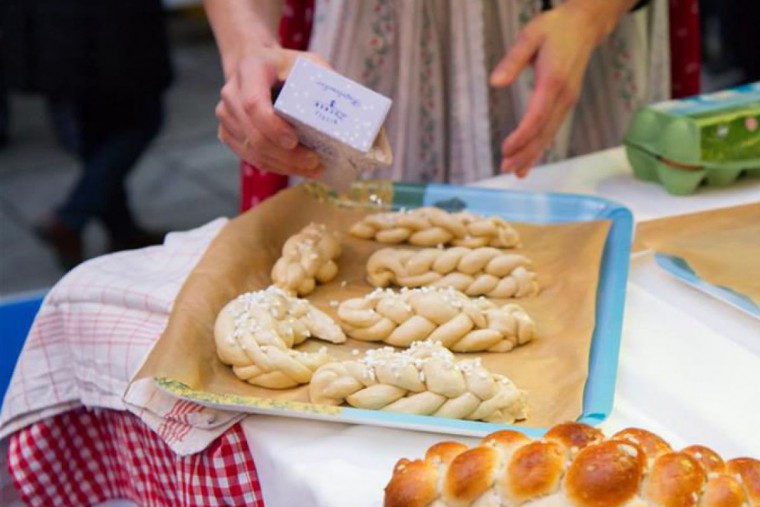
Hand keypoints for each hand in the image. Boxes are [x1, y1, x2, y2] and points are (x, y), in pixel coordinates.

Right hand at [215, 47, 329, 178]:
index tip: (295, 141)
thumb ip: (325, 77)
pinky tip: (296, 169)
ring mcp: (225, 114)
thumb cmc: (285, 66)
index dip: (273, 127)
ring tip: (312, 170)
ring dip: (283, 166)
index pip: (254, 104)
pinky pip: (249, 157)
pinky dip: (274, 166)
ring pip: (252, 151)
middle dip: (286, 155)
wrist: (257, 67)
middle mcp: (231, 92)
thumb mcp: (308, 62)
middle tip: (314, 162)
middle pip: (254, 134)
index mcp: (250, 70)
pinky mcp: (227, 132)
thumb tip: (350, 106)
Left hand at [490, 1, 613, 177]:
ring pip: (550, 134)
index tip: (506, 149)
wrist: (584, 26)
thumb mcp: (530, 36)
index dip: (522, 136)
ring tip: (516, 172)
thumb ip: (513, 60)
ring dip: (533, 154)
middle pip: (544, 132)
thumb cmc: (555, 29)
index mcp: (553, 81)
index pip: (537, 116)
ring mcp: (567, 101)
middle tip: (506, 169)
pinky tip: (530, 160)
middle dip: (525, 153)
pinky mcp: (567, 103)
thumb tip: (495, 82)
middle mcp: (564, 96)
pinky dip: (541, 146)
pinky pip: (553, 129)